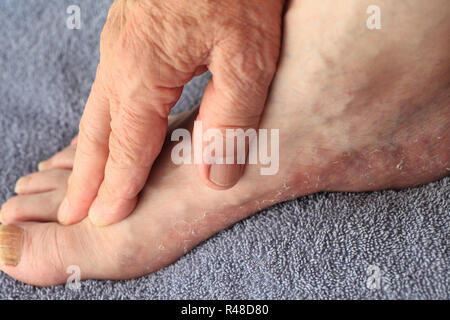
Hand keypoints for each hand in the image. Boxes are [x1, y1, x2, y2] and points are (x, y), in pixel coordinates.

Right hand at [58, 0, 284, 225]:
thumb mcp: (249, 56)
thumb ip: (232, 119)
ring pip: (98, 111)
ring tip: (81, 182)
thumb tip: (214, 176)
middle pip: (98, 132)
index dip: (116, 187)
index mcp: (145, 71)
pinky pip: (107, 90)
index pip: (127, 147)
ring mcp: (120, 44)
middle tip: (71, 211)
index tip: (102, 219)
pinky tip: (106, 132)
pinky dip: (101, 122)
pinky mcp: (131, 35)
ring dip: (88, 152)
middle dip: (85, 176)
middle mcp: (121, 60)